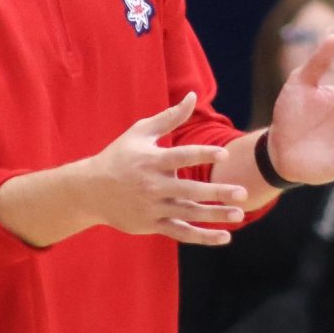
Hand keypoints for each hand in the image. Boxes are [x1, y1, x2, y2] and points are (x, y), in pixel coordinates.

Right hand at [81, 93, 247, 245]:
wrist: (90, 190)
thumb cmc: (119, 156)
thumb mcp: (140, 132)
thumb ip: (170, 117)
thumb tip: (192, 95)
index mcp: (151, 160)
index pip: (180, 157)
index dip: (202, 154)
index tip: (224, 154)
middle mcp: (152, 185)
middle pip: (188, 190)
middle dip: (216, 192)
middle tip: (243, 193)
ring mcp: (152, 207)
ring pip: (188, 214)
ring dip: (215, 216)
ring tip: (240, 215)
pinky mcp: (152, 224)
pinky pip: (180, 232)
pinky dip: (202, 237)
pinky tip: (224, 237)